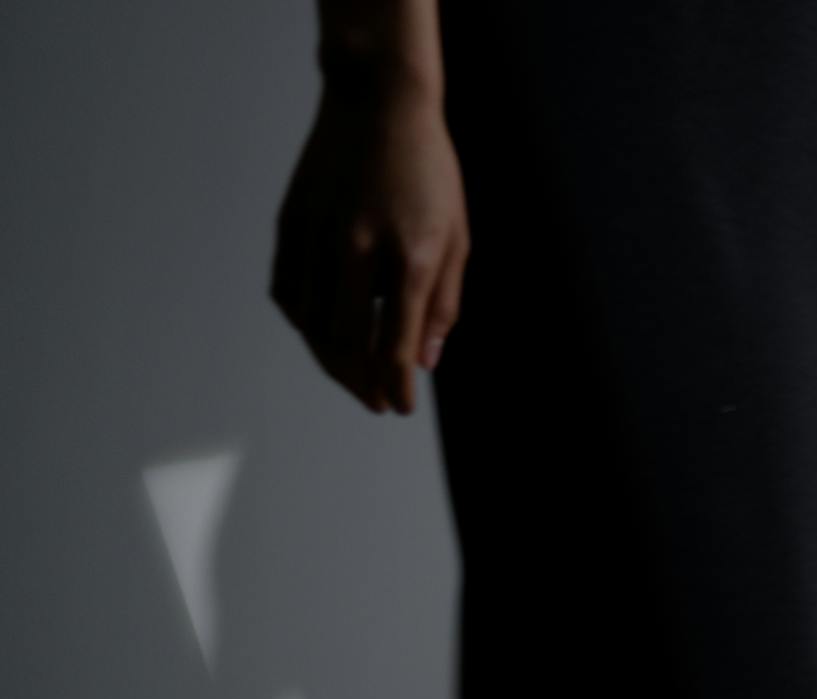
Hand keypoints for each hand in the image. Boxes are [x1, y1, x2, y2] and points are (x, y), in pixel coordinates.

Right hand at [270, 78, 466, 414]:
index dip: (396, 386)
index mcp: (409, 254)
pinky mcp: (291, 221)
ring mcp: (318, 233)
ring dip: (329, 358)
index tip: (399, 407)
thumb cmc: (429, 171)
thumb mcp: (456, 236)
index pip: (395, 344)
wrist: (377, 101)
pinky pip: (287, 290)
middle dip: (361, 383)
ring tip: (351, 375)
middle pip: (347, 342)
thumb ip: (442, 303)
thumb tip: (424, 362)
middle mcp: (358, 248)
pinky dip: (303, 321)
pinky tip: (320, 334)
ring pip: (311, 321)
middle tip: (375, 402)